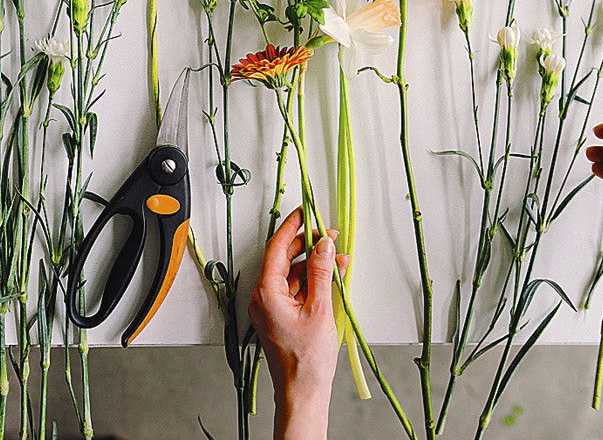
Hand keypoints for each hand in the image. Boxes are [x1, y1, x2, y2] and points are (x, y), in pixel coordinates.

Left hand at [249, 208, 349, 439]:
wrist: (302, 391)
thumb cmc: (306, 360)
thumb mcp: (320, 308)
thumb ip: (322, 272)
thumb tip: (324, 245)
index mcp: (266, 292)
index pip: (277, 247)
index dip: (293, 226)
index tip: (306, 211)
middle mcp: (263, 297)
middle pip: (283, 258)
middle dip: (308, 245)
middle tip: (330, 236)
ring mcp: (270, 307)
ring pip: (291, 273)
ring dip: (314, 264)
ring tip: (339, 260)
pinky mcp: (279, 315)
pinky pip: (294, 289)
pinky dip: (311, 281)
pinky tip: (331, 277)